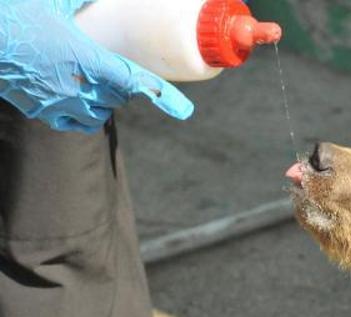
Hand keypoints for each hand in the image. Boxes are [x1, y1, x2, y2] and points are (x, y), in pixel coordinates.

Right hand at [0, 0, 194, 132]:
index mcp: (86, 58)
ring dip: (105, 99)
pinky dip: (83, 113)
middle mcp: (77, 85)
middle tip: (109, 64)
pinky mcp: (41, 110)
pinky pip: (75, 121)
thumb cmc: (16, 13)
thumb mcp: (56, 1)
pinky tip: (77, 96)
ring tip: (93, 79)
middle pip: (119, 95)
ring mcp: (58, 101)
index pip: (134, 81)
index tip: (185, 111)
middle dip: (121, 83)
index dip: (162, 96)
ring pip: (100, 112)